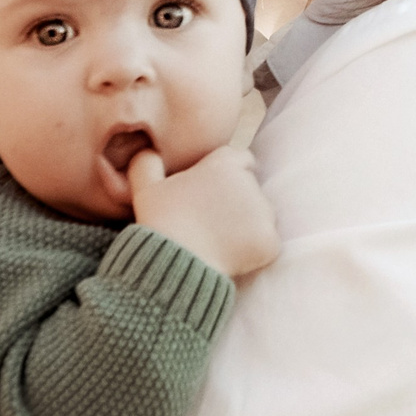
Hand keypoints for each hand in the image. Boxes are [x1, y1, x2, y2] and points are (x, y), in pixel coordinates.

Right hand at [130, 146, 280, 277]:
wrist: (175, 264)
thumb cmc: (161, 223)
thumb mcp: (145, 189)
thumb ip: (147, 163)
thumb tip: (147, 151)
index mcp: (225, 164)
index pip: (240, 159)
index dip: (227, 174)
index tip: (213, 192)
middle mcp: (250, 183)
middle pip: (250, 188)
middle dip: (237, 202)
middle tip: (211, 222)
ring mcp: (263, 213)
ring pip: (261, 215)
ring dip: (246, 226)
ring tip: (217, 241)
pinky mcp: (270, 241)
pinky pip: (267, 243)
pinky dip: (254, 251)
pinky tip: (229, 257)